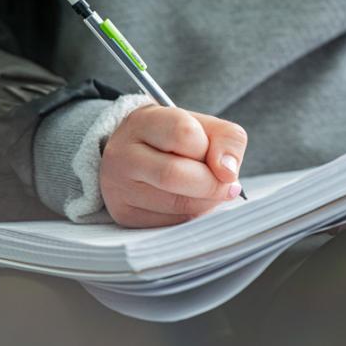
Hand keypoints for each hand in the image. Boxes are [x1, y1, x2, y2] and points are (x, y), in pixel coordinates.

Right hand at [100, 105, 247, 227]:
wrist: (136, 156)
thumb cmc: (175, 140)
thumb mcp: (203, 126)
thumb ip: (226, 140)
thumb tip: (228, 173)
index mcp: (143, 121)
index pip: (184, 133)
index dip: (213, 151)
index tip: (225, 165)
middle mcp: (123, 154)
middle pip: (174, 174)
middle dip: (211, 185)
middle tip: (226, 187)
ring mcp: (118, 187)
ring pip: (175, 205)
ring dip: (206, 203)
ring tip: (208, 194)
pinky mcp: (124, 215)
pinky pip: (171, 224)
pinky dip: (192, 217)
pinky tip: (190, 204)